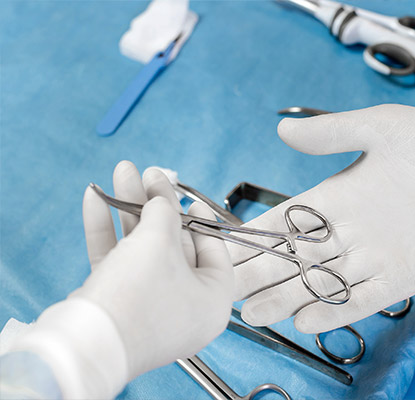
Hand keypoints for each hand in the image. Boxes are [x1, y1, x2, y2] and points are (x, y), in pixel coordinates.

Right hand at [10, 161, 232, 398]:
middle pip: (174, 244)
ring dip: (129, 209)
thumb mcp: (160, 241)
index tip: (187, 195)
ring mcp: (150, 307)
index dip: (198, 217)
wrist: (87, 344)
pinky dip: (106, 232)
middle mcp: (185, 306)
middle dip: (156, 203)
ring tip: (121, 172)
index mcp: (213, 298)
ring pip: (142, 249)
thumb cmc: (139, 295)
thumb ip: (165, 212)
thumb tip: (161, 199)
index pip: (213, 249)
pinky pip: (118, 263)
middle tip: (147, 173)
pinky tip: (95, 198)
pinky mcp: (118, 306)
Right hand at [231, 104, 414, 333]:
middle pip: (293, 257)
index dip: (252, 235)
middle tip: (223, 290)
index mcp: (339, 194)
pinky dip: (334, 310)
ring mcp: (375, 256)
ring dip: (286, 298)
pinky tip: (305, 321)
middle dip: (258, 273)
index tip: (222, 248)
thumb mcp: (382, 127)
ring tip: (252, 313)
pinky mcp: (404, 278)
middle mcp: (351, 229)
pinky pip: (361, 299)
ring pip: (319, 282)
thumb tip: (282, 129)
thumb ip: (332, 133)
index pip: (284, 219)